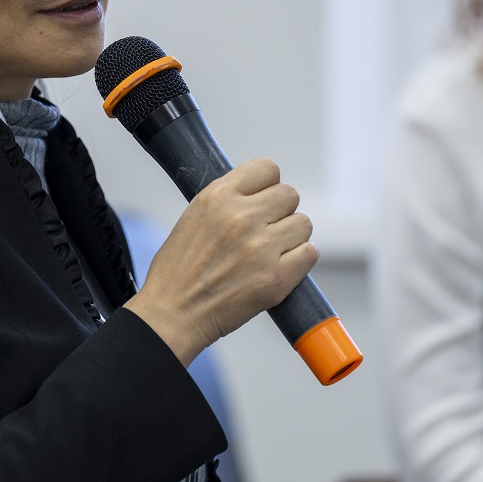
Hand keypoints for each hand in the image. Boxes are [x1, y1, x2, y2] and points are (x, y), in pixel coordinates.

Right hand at [124, 157, 317, 364]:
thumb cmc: (178, 270)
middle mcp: (241, 217)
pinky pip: (309, 253)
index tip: (261, 199)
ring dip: (291, 236)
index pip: (267, 168)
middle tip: (264, 231)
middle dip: (280, 212)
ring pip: (303, 224)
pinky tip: (279, 267)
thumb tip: (261, 193)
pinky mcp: (277, 277)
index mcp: (217, 197)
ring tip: (270, 252)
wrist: (173, 313)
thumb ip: (228, 199)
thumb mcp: (193, 216)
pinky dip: (299, 260)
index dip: (267, 185)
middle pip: (290, 195)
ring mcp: (262, 247)